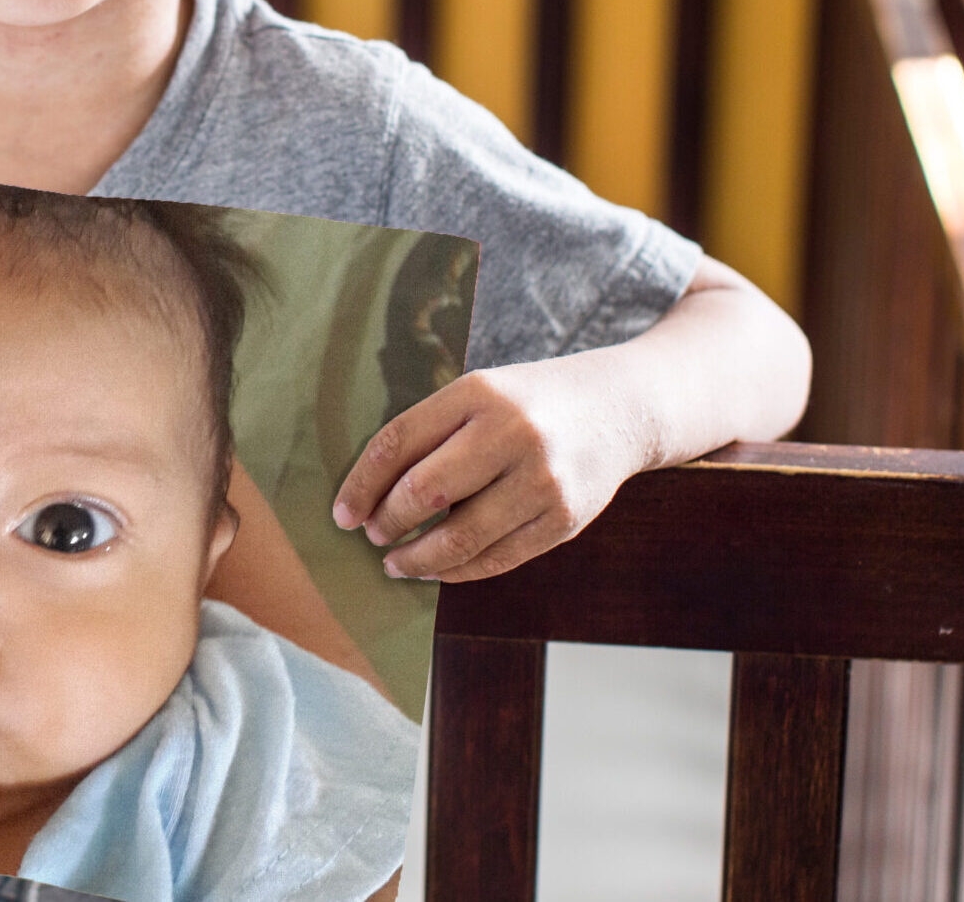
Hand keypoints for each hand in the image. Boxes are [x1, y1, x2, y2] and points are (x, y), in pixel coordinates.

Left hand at [330, 355, 642, 582]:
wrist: (621, 408)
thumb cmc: (530, 404)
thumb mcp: (480, 395)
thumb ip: (428, 435)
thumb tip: (365, 499)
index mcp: (478, 393)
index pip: (398, 442)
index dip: (361, 485)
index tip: (342, 516)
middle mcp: (512, 433)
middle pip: (423, 492)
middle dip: (387, 523)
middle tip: (373, 536)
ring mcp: (543, 479)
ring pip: (460, 538)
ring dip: (416, 559)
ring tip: (396, 562)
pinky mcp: (565, 519)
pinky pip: (497, 559)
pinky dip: (457, 571)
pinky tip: (438, 569)